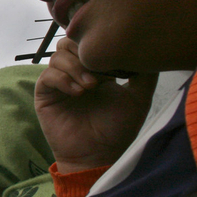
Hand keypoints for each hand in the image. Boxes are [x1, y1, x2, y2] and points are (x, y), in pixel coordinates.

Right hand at [35, 38, 157, 173]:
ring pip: (57, 56)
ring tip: (91, 86)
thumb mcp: (138, 99)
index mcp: (94, 68)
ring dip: (75, 67)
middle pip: (69, 42)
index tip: (114, 60)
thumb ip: (145, 75)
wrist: (98, 155)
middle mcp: (74, 72)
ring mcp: (58, 82)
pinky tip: (78, 92)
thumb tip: (152, 51)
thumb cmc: (117, 130)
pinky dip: (63, 79)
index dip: (98, 45)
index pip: (88, 41)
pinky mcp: (44, 94)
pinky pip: (47, 75)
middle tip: (101, 73)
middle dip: (84, 53)